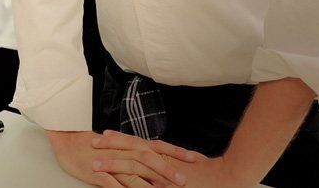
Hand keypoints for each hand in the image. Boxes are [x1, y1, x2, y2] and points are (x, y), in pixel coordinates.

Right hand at [47, 130, 192, 187]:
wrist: (67, 140)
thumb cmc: (93, 145)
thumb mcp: (118, 146)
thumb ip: (136, 152)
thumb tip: (157, 160)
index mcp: (129, 144)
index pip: (157, 146)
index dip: (175, 152)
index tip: (193, 158)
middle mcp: (123, 151)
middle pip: (149, 159)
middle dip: (167, 170)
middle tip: (183, 180)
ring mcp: (110, 162)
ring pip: (133, 172)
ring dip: (150, 182)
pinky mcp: (97, 173)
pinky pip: (113, 183)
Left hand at [93, 132, 256, 187]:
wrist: (226, 178)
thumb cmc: (209, 171)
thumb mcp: (186, 160)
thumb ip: (170, 157)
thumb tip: (159, 153)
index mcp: (164, 154)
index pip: (138, 143)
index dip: (120, 139)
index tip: (104, 135)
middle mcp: (162, 162)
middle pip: (131, 151)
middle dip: (111, 148)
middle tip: (92, 143)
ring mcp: (163, 176)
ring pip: (134, 168)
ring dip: (114, 166)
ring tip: (96, 164)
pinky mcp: (166, 187)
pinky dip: (128, 187)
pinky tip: (114, 186)